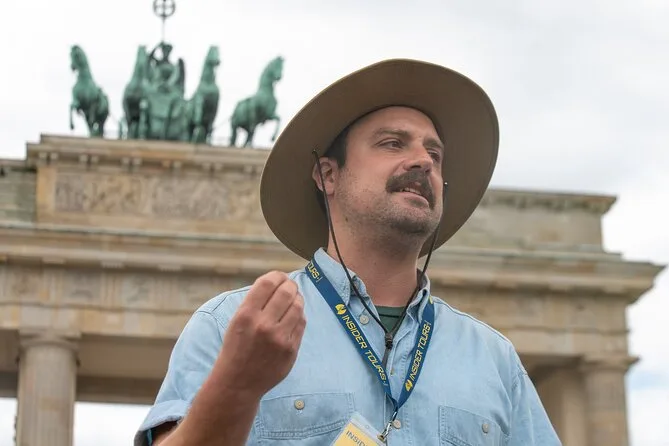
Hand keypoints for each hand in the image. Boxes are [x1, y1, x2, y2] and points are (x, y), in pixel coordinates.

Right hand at [214, 271, 305, 397]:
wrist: (238, 383)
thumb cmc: (236, 348)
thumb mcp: (237, 321)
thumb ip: (255, 302)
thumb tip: (276, 281)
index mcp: (246, 315)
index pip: (267, 283)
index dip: (276, 275)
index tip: (279, 277)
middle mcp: (263, 325)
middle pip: (286, 292)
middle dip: (290, 285)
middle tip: (289, 285)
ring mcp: (279, 338)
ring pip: (298, 306)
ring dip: (297, 298)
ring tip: (294, 298)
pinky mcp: (291, 350)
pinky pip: (301, 323)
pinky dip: (299, 315)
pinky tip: (294, 314)